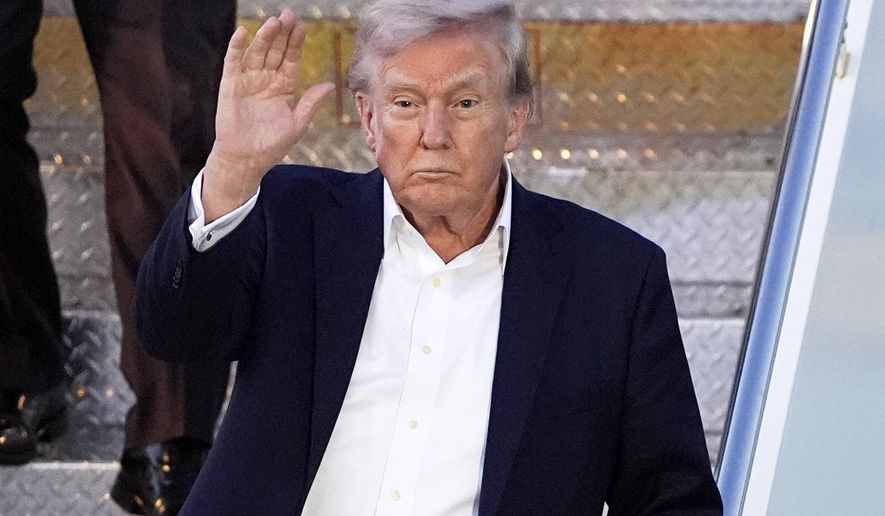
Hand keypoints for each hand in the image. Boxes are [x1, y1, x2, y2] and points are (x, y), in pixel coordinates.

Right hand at [203, 11, 334, 221]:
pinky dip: (237, 47)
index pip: (291, 59)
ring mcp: (247, 80)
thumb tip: (331, 84)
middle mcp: (266, 79)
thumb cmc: (272, 144)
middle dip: (282, 34)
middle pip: (275, 51)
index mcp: (283, 87)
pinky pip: (233, 62)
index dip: (296, 43)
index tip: (302, 26)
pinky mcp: (230, 85)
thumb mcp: (297, 123)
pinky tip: (243, 33)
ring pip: (257, 53)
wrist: (246, 159)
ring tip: (274, 22)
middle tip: (289, 15)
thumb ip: (311, 103)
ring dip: (264, 37)